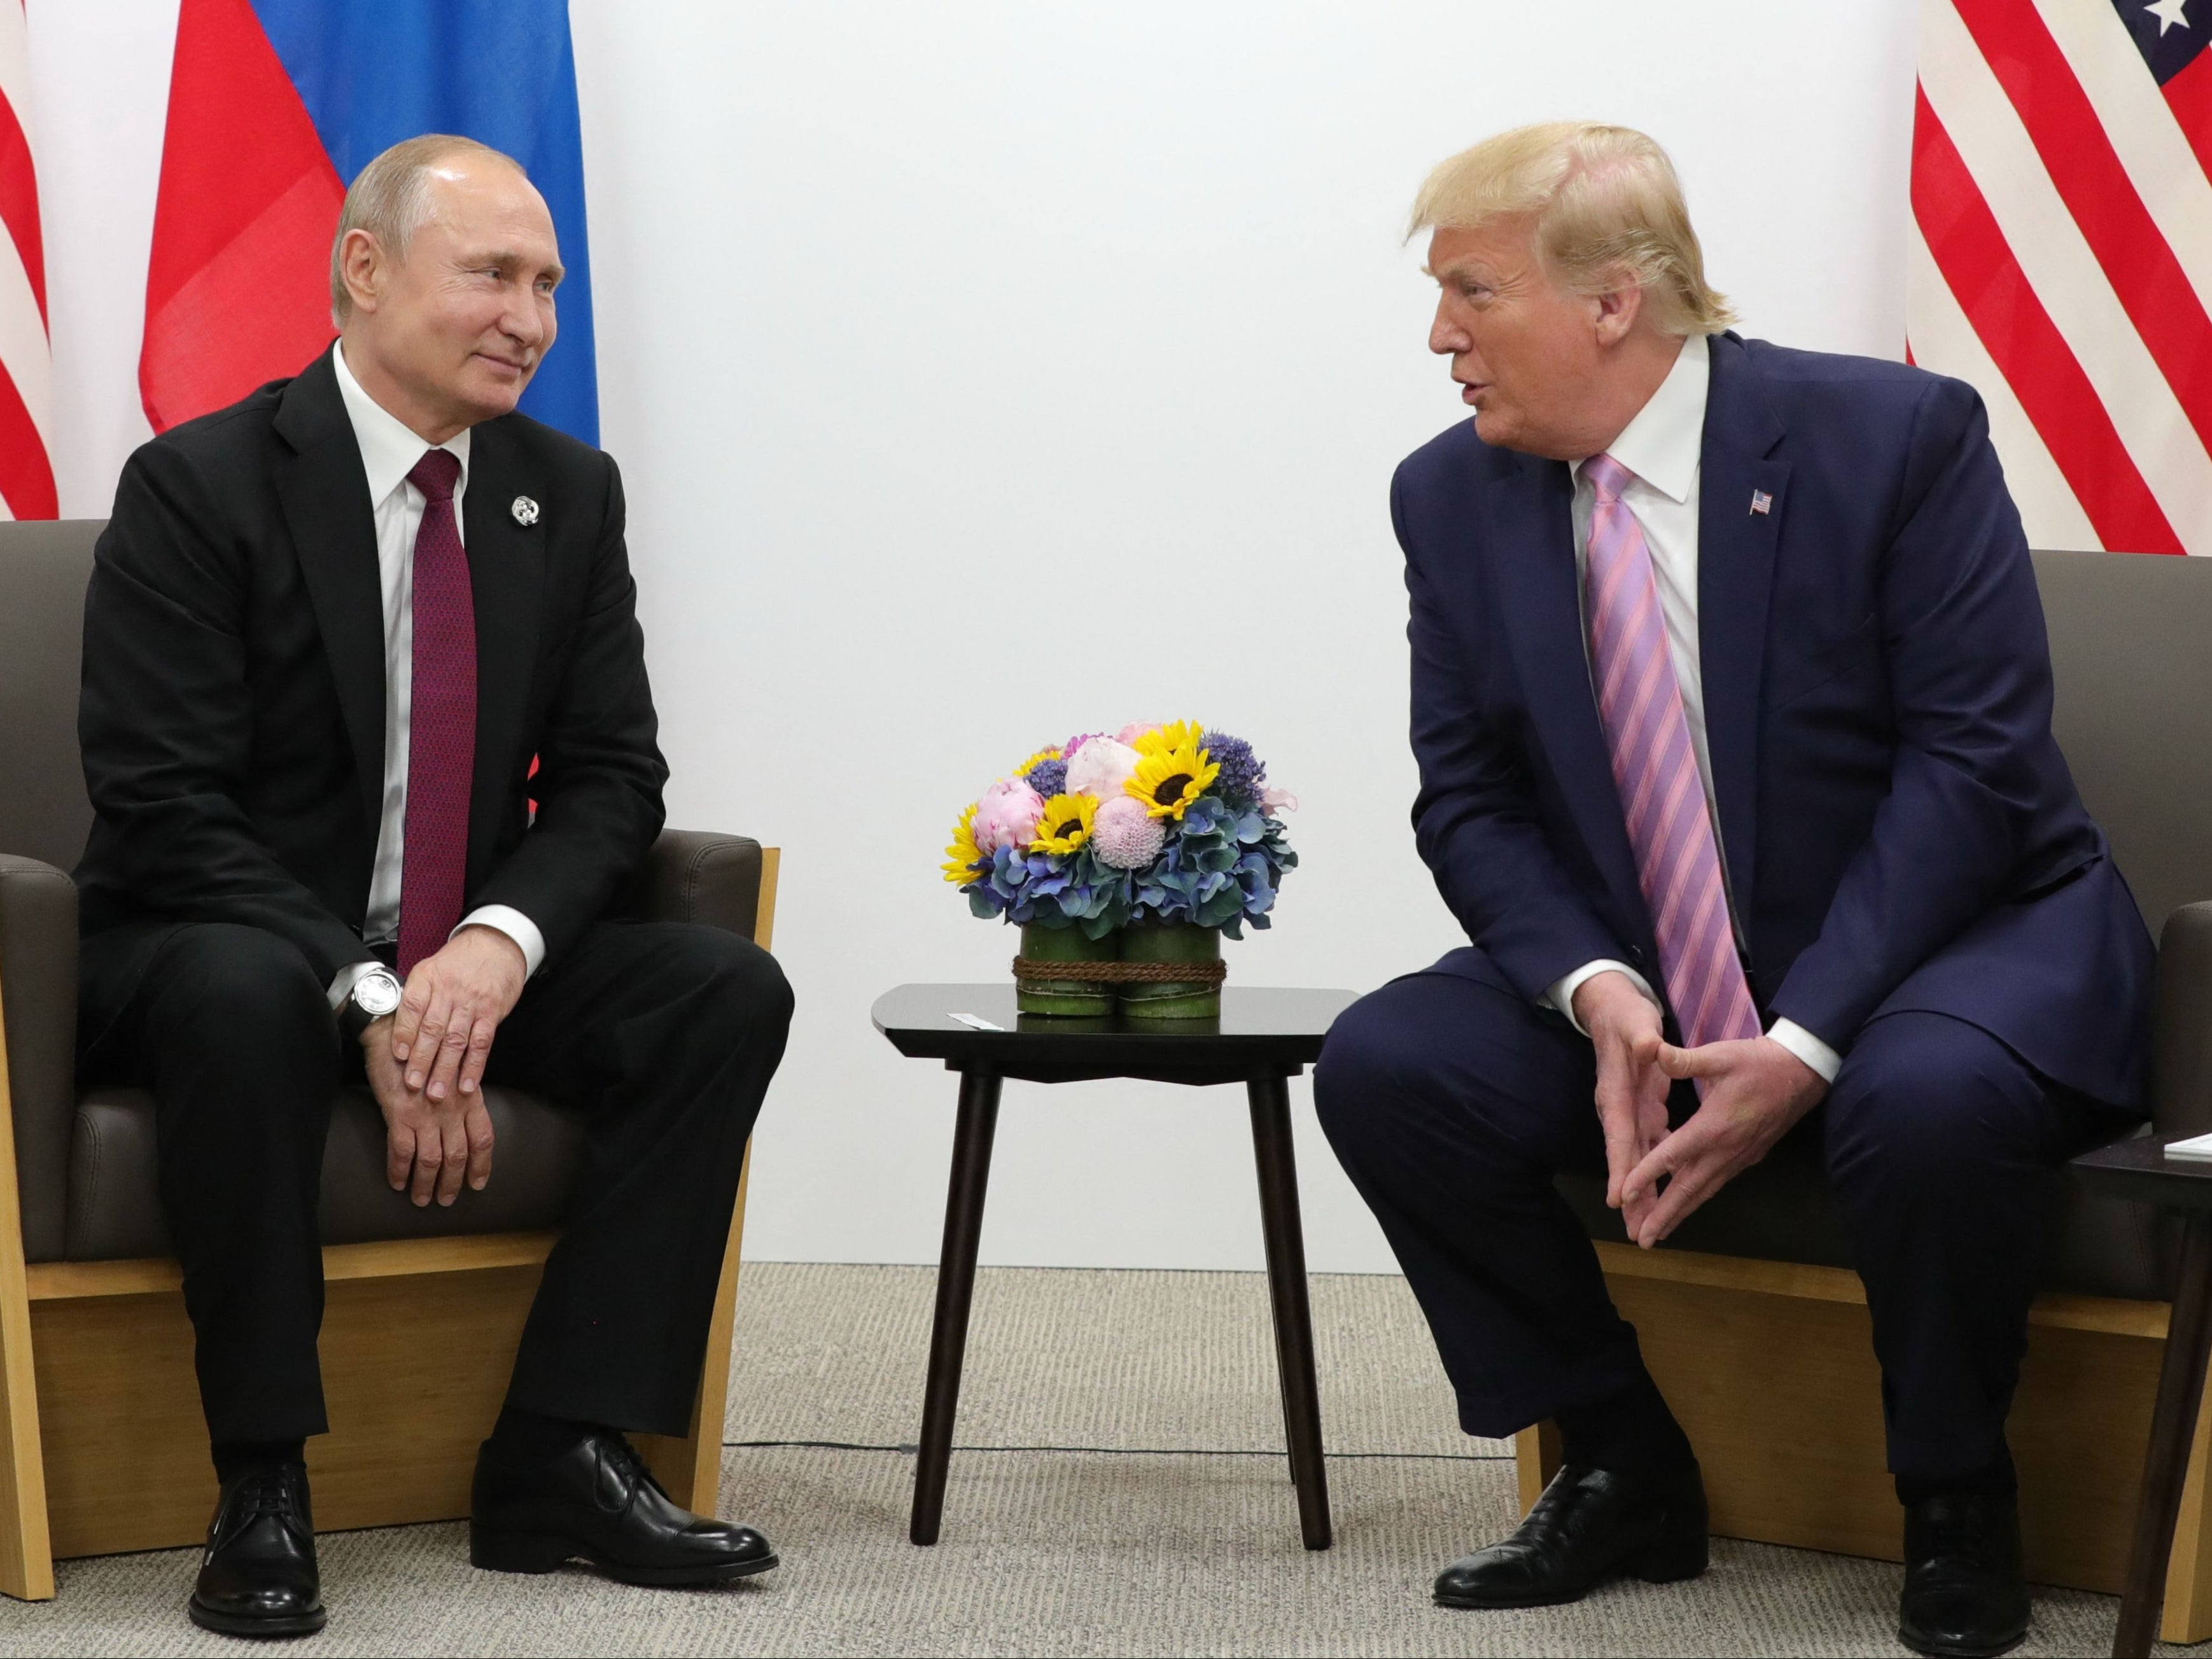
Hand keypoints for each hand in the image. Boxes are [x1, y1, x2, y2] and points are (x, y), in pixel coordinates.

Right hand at [362, 1014, 494, 1205]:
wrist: (393, 1031)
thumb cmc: (423, 1050)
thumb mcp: (452, 1072)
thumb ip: (460, 1097)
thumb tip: (461, 1125)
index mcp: (469, 1097)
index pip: (483, 1137)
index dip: (482, 1164)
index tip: (478, 1183)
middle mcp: (451, 1108)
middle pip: (458, 1154)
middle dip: (453, 1182)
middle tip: (446, 1200)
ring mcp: (426, 1113)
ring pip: (431, 1159)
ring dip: (427, 1184)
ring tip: (422, 1199)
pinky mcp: (399, 1114)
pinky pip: (401, 1152)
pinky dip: (399, 1171)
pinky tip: (397, 1183)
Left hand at [390, 925, 527, 1103]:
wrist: (496, 947)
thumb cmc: (457, 964)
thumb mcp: (429, 970)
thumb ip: (415, 998)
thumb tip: (396, 1032)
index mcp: (427, 979)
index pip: (412, 1006)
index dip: (404, 1032)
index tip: (398, 1055)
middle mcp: (449, 991)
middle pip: (433, 1029)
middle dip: (422, 1060)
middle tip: (413, 1085)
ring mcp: (472, 1003)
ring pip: (456, 1040)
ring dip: (446, 1069)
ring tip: (436, 1093)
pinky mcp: (491, 1013)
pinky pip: (481, 1043)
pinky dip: (474, 1066)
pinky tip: (466, 1084)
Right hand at [1573, 970, 1671, 1238]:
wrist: (1613, 1007)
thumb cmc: (1625, 1015)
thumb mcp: (1635, 1020)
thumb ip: (1643, 1035)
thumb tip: (1648, 1045)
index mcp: (1617, 1091)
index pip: (1619, 1134)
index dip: (1619, 1166)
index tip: (1618, 1198)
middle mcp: (1619, 1108)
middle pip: (1625, 1158)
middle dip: (1630, 1196)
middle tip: (1636, 1230)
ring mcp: (1630, 1111)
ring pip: (1637, 1158)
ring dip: (1643, 1191)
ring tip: (1648, 1224)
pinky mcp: (1641, 1108)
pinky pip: (1649, 1146)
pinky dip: (1656, 1170)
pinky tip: (1668, 1189)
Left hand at [1619, 1036, 1829, 1247]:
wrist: (1803, 1073)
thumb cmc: (1759, 1062)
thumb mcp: (1720, 1055)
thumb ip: (1684, 1059)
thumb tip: (1652, 1051)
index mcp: (1713, 1127)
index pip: (1672, 1156)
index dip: (1646, 1176)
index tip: (1624, 1196)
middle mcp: (1725, 1150)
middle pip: (1688, 1189)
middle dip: (1664, 1216)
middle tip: (1642, 1240)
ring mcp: (1738, 1157)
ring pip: (1704, 1191)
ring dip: (1681, 1213)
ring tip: (1659, 1234)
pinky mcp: (1748, 1157)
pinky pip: (1717, 1183)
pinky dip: (1698, 1197)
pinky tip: (1686, 1203)